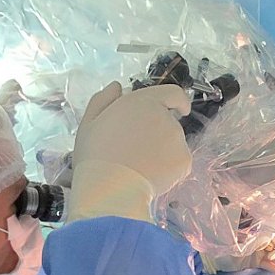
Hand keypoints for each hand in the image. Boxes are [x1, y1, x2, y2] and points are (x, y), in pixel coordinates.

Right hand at [68, 83, 192, 222]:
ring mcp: (177, 139)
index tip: (181, 109)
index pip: (172, 93)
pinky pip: (179, 163)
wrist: (110, 187)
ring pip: (173, 144)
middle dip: (157, 134)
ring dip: (162, 152)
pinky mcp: (184, 161)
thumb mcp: (89, 122)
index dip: (178, 101)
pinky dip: (168, 169)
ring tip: (138, 166)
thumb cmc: (95, 154)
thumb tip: (117, 87)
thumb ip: (104, 100)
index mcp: (144, 102)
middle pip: (168, 123)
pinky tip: (150, 176)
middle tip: (136, 151)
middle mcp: (165, 117)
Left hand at [201, 235, 274, 274]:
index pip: (274, 238)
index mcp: (256, 231)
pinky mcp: (253, 261)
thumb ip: (252, 236)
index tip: (274, 254)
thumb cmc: (220, 240)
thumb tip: (268, 239)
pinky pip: (267, 265)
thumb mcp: (236, 235)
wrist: (209, 254)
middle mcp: (259, 240)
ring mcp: (256, 251)